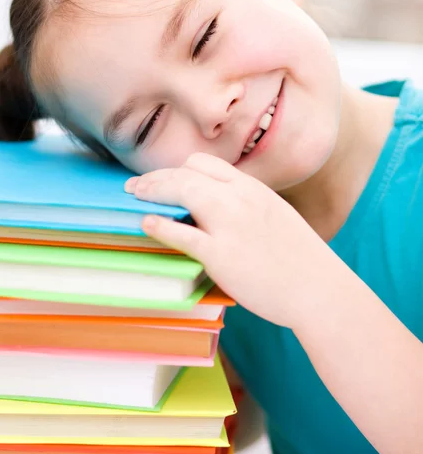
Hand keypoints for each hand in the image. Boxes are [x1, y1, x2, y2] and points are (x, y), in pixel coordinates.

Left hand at [126, 153, 340, 329]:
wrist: (320, 290)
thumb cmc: (300, 258)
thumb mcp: (275, 215)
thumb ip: (246, 204)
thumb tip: (217, 206)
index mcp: (253, 188)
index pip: (205, 163)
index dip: (179, 169)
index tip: (165, 177)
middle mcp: (239, 198)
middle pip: (187, 172)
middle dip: (157, 176)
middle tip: (136, 185)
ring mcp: (229, 224)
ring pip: (181, 191)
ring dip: (152, 190)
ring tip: (133, 195)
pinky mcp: (220, 254)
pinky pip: (180, 233)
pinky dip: (158, 225)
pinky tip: (146, 223)